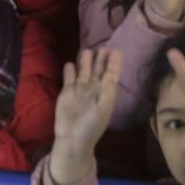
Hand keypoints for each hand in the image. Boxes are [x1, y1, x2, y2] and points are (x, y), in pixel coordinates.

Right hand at [49, 48, 122, 184]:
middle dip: (101, 58)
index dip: (115, 62)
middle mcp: (94, 88)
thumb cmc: (92, 126)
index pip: (112, 73)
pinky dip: (70, 69)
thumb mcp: (103, 109)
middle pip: (98, 69)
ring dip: (86, 60)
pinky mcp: (67, 91)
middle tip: (103, 46)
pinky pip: (69, 76)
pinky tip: (71, 64)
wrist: (73, 139)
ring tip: (87, 50)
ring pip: (84, 69)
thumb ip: (107, 90)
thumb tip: (110, 74)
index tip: (118, 50)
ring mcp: (80, 89)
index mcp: (106, 92)